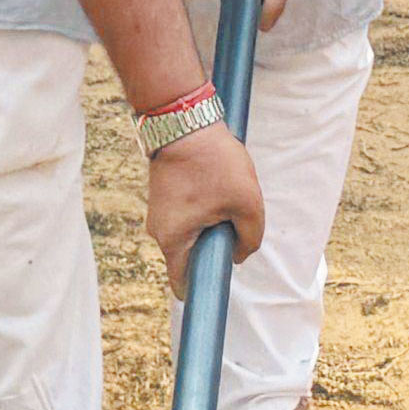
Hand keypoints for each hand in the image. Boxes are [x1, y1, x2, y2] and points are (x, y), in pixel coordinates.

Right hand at [145, 122, 268, 300]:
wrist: (185, 121)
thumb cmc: (215, 163)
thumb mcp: (247, 204)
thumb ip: (250, 239)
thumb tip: (238, 254)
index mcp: (173, 240)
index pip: (182, 283)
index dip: (203, 287)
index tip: (222, 279)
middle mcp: (158, 231)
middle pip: (190, 257)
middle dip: (214, 247)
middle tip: (233, 223)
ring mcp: (158, 213)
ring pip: (190, 234)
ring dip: (210, 224)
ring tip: (225, 198)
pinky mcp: (163, 197)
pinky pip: (186, 216)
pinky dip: (202, 209)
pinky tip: (215, 186)